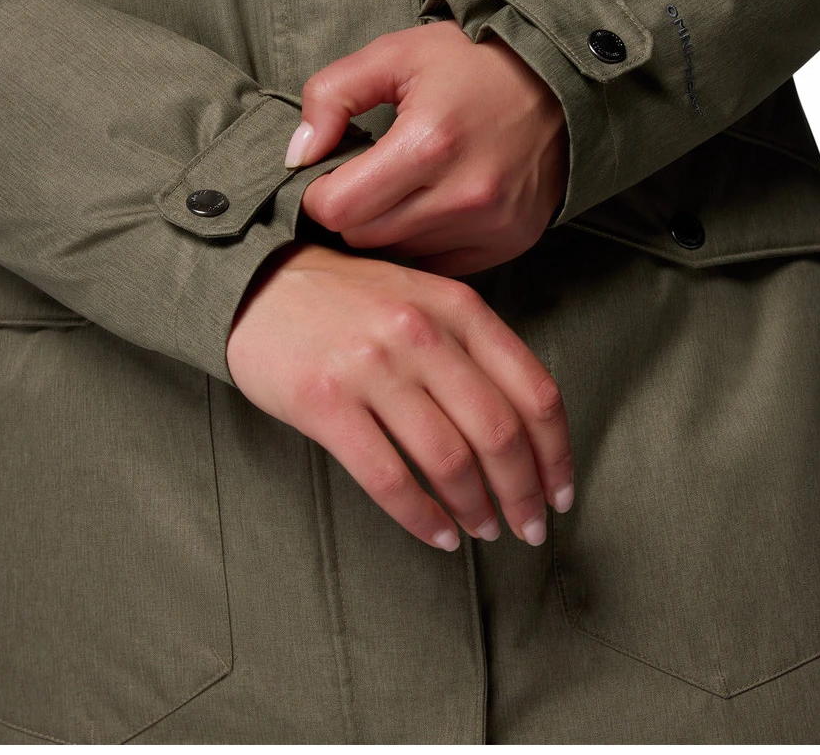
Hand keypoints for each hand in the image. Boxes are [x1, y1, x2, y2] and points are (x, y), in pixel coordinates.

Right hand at [226, 241, 574, 549]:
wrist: (260, 284)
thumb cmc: (351, 301)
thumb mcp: (423, 300)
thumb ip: (472, 349)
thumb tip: (524, 432)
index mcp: (457, 307)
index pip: (534, 392)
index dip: (556, 454)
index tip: (560, 493)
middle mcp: (422, 333)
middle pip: (500, 432)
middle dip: (523, 493)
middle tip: (529, 529)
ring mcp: (372, 367)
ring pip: (449, 459)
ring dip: (476, 509)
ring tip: (484, 530)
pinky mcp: (326, 402)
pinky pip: (388, 478)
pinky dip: (422, 518)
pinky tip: (437, 534)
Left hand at [285, 20, 567, 275]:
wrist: (563, 82)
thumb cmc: (472, 64)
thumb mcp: (395, 54)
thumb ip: (332, 95)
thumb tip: (298, 155)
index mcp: (428, 142)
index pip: (337, 209)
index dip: (318, 192)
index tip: (330, 172)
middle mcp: (463, 194)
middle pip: (363, 237)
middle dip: (351, 210)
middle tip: (363, 178)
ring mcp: (490, 224)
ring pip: (398, 254)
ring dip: (388, 227)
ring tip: (403, 187)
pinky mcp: (508, 242)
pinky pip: (438, 263)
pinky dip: (425, 240)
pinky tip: (434, 204)